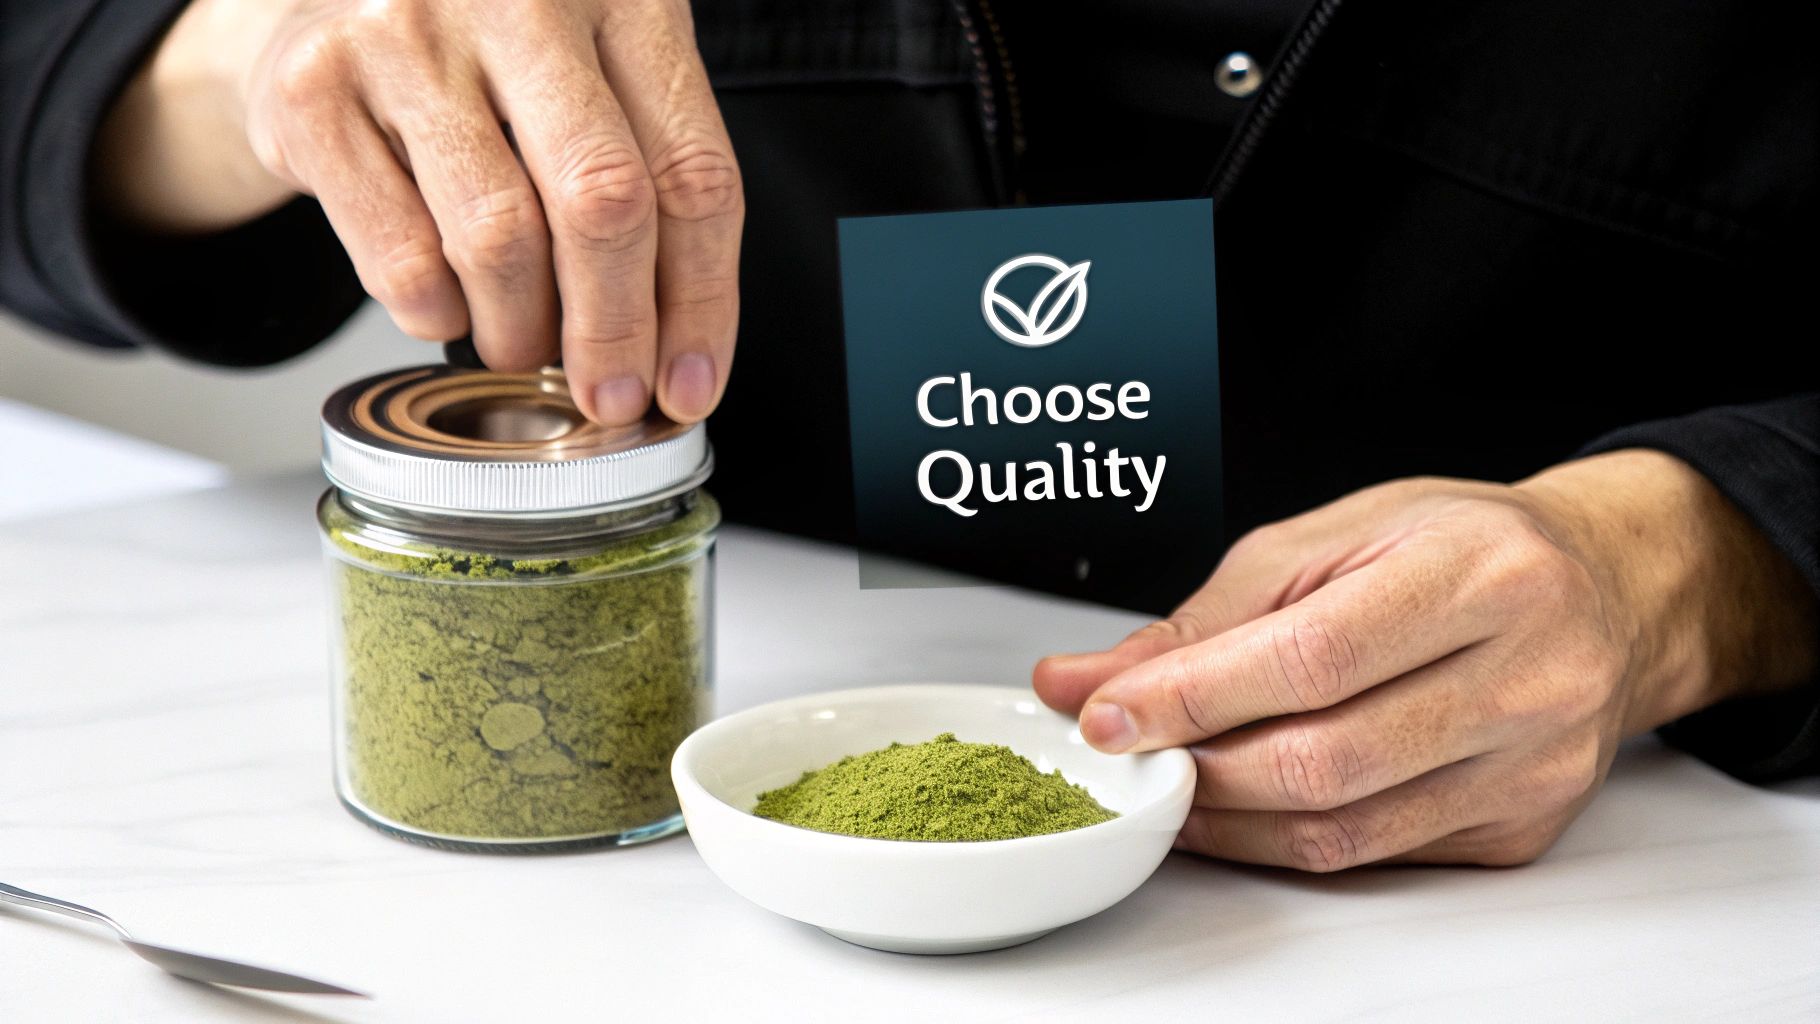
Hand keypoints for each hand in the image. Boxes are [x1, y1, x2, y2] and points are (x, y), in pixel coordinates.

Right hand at [96, 0, 741, 425]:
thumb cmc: (494, 53)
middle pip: (604, 205)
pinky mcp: (314, 89)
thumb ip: (649, 182)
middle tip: (608, 395)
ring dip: (520, 331)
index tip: (689, 384)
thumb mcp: (598, 77)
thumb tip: (676, 358)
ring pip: (499, 239)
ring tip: (521, 347)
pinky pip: (400, 254)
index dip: (703, 303)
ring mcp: (408, 35)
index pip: (692, 172)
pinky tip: (447, 307)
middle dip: (615, 332)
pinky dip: (435, 313)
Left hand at [1034, 451, 1817, 869]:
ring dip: (1230, 817)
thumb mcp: (1334, 538)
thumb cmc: (1465, 548)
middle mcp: (1526, 673)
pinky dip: (1288, 840)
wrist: (1605, 591)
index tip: (1109, 713)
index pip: (1311, 656)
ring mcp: (1532, 763)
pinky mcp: (1521, 825)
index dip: (1194, 696)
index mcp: (1479, 573)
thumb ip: (1211, 614)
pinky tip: (1245, 807)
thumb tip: (1091, 680)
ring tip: (1175, 780)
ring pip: (1346, 826)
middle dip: (1201, 765)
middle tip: (1133, 751)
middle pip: (1326, 758)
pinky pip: (1377, 852)